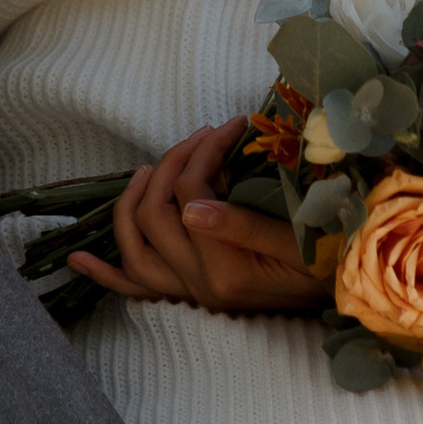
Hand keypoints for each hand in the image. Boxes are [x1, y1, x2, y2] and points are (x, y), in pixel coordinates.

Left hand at [69, 117, 331, 316]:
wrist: (342, 298)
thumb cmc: (331, 264)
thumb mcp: (299, 241)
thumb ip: (242, 226)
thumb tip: (190, 205)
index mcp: (226, 271)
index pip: (192, 194)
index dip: (206, 150)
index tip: (232, 125)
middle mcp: (199, 287)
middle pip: (157, 212)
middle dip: (172, 163)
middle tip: (202, 136)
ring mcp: (190, 294)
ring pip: (135, 249)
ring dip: (129, 206)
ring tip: (146, 170)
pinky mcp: (191, 298)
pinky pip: (137, 291)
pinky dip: (105, 276)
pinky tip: (79, 260)